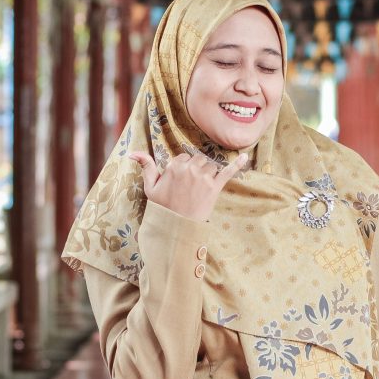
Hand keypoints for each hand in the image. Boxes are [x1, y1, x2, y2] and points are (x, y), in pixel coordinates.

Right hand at [128, 150, 247, 221]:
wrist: (176, 226)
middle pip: (199, 159)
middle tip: (190, 187)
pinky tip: (246, 156)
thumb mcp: (150, 186)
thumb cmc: (162, 206)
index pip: (184, 157)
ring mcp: (204, 177)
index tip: (180, 182)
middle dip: (196, 169)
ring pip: (210, 166)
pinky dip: (238, 164)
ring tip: (199, 190)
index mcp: (174, 166)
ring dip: (208, 174)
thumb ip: (145, 166)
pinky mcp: (215, 187)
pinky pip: (228, 172)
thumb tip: (132, 152)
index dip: (183, 168)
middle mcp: (190, 169)